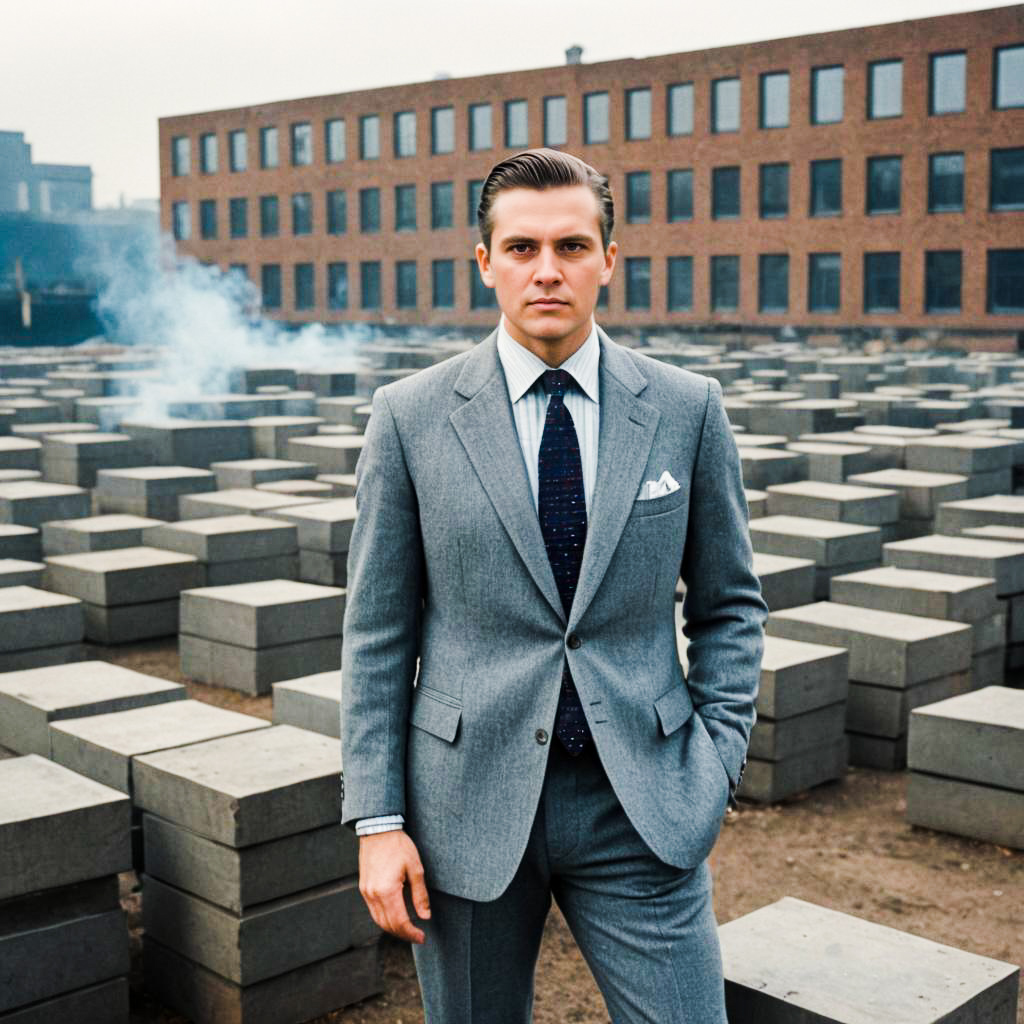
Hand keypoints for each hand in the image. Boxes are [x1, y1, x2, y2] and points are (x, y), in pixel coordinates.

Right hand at [358, 829, 430, 943]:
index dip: (412, 933)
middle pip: (388, 925)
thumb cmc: (399, 846)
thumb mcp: (415, 868)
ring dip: (393, 929)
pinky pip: (373, 911)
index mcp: (387, 891)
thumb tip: (425, 916)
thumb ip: (420, 894)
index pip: (400, 922)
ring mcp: (366, 892)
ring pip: (379, 921)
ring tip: (407, 929)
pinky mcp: (363, 888)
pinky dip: (384, 919)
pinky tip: (394, 917)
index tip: (422, 937)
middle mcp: (373, 895)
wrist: (378, 830)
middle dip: (403, 934)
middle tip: (417, 936)